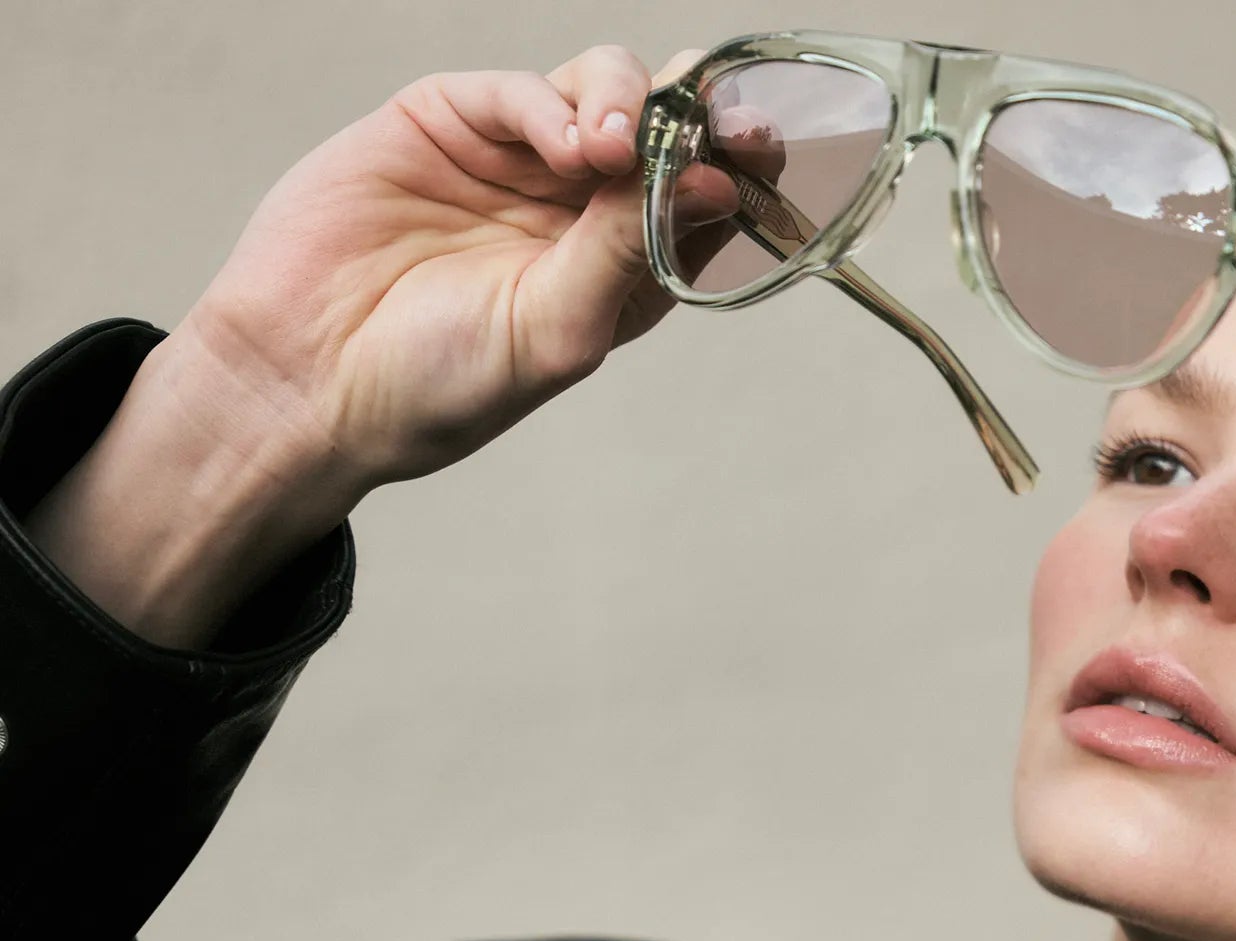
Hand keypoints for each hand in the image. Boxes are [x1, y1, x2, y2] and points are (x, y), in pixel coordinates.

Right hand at [24, 45, 740, 647]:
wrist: (304, 382)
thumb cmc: (432, 385)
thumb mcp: (556, 332)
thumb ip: (627, 252)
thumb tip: (708, 183)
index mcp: (619, 264)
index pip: (700, 194)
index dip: (736, 164)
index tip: (761, 150)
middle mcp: (576, 207)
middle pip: (664, 128)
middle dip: (696, 114)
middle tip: (715, 122)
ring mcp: (514, 160)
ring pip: (602, 91)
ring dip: (630, 103)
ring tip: (617, 147)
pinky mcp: (447, 124)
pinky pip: (520, 90)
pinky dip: (554, 105)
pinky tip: (570, 146)